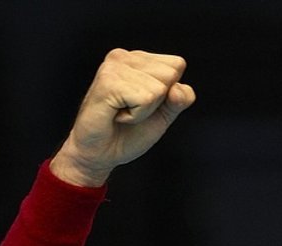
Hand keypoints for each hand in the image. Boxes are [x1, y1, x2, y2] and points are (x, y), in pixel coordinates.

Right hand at [50, 49, 195, 186]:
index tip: (144, 103)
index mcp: (138, 60)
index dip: (168, 93)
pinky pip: (145, 99)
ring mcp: (114, 67)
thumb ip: (180, 100)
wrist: (102, 153)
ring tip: (122, 112)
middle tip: (131, 109)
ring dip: (144, 111)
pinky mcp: (108, 81)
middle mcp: (124, 57)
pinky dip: (136, 115)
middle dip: (157, 101)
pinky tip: (117, 115)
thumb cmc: (128, 132)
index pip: (177, 65)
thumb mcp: (164, 115)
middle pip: (170, 75)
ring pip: (159, 89)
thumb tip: (178, 89)